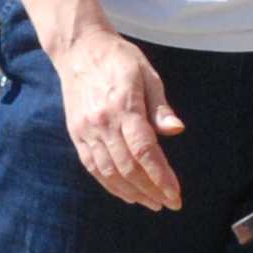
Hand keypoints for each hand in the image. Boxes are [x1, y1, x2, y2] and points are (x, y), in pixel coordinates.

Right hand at [53, 24, 184, 208]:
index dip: (161, 176)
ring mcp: (86, 130)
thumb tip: (176, 130)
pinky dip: (110, 185)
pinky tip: (126, 193)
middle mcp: (102, 122)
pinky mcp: (76, 134)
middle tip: (168, 203)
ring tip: (151, 203)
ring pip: (109, 172)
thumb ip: (160, 106)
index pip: (144, 150)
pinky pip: (93, 167)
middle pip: (128, 167)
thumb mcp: (147, 73)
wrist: (79, 49)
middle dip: (150, 189)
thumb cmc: (119, 59)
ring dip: (132, 192)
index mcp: (123, 105)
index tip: (175, 194)